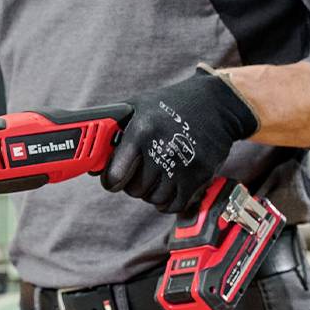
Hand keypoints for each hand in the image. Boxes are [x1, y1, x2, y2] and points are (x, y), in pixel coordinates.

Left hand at [100, 68, 259, 213]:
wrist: (216, 105)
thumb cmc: (171, 105)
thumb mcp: (138, 107)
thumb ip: (113, 132)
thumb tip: (93, 164)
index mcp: (141, 130)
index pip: (116, 174)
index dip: (111, 180)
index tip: (113, 179)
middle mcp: (161, 149)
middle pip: (134, 189)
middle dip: (133, 184)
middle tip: (140, 171)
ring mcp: (182, 165)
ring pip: (153, 199)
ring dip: (151, 192)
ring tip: (156, 174)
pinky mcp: (200, 176)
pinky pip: (174, 204)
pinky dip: (168, 201)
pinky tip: (169, 185)